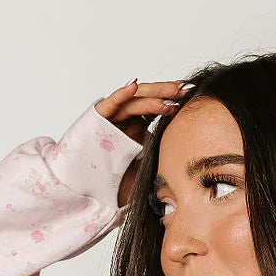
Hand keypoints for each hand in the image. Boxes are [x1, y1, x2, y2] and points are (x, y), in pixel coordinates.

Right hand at [95, 78, 189, 207]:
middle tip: (188, 88)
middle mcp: (124, 118)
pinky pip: (110, 104)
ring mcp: (111, 117)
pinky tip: (134, 86)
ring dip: (153, 95)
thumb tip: (181, 163)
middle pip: (148, 99)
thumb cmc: (111, 184)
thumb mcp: (142, 170)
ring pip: (134, 101)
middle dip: (168, 93)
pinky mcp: (96, 119)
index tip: (193, 96)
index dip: (172, 101)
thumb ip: (156, 159)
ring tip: (172, 94)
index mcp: (135, 127)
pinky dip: (120, 95)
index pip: (156, 107)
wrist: (83, 189)